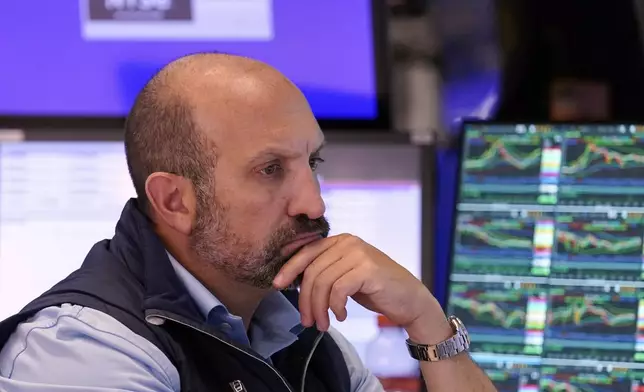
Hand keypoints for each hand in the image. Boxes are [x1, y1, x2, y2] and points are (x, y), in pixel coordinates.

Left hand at [273, 234, 443, 331]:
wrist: (410, 300)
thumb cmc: (375, 290)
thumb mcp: (345, 277)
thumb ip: (325, 272)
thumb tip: (293, 281)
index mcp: (340, 240)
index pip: (306, 252)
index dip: (289, 269)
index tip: (276, 286)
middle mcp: (348, 242)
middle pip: (313, 271)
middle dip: (305, 300)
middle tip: (307, 321)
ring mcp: (358, 253)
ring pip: (323, 282)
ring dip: (319, 308)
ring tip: (323, 324)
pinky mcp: (367, 269)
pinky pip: (338, 290)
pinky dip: (335, 307)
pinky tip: (340, 316)